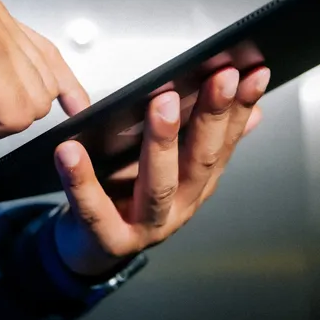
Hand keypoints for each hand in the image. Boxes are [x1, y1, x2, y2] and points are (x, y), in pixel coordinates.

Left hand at [53, 67, 269, 276]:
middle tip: (218, 79)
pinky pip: (94, 210)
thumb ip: (203, 140)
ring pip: (158, 186)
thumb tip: (252, 113)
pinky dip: (81, 179)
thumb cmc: (127, 195)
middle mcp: (179, 206)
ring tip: (161, 103)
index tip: (251, 74)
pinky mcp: (108, 239)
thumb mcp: (171, 168)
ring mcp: (147, 226)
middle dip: (212, 117)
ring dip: (162, 142)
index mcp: (195, 184)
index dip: (240, 108)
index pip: (224, 143)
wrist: (91, 245)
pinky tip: (69, 150)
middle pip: (200, 161)